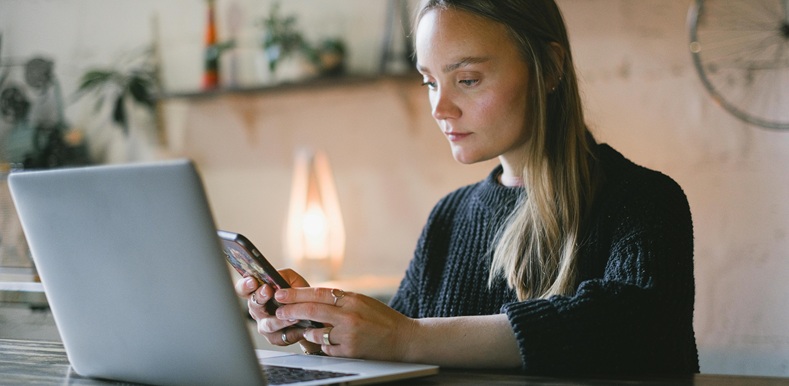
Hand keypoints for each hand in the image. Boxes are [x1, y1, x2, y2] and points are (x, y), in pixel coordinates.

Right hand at [234, 269, 320, 353]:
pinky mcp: (275, 338)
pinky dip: (293, 332)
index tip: (252, 281)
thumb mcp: (292, 280)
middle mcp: (258, 310)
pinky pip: (282, 337)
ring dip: (280, 320)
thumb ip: (283, 276)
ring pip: (268, 324)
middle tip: (268, 290)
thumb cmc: (298, 295)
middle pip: (253, 305)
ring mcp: (264, 325)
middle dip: (260, 297)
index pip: (244, 289)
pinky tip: (301, 327)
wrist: (311, 314)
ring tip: (293, 315)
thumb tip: (274, 277)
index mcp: (258, 294)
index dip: (245, 285)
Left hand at [273, 287, 416, 360]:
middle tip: (278, 311)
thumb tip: (314, 298)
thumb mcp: (362, 302)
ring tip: (306, 330)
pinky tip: (330, 342)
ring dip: (308, 332)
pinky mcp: (349, 351)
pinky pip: (326, 348)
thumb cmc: (383, 319)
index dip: (296, 293)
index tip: (281, 294)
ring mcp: (348, 334)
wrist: (403, 338)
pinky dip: (324, 345)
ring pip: (316, 332)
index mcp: (352, 299)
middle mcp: (349, 315)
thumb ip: (341, 300)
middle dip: (291, 311)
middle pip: (312, 310)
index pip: (318, 293)